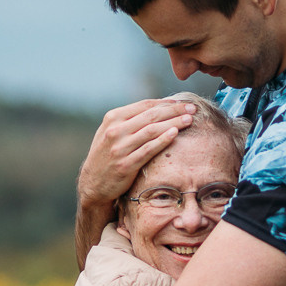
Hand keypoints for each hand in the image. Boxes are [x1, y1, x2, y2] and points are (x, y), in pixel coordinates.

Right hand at [78, 99, 196, 207]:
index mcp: (113, 118)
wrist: (93, 183)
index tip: (183, 103)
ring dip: (173, 123)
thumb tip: (158, 108)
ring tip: (189, 120)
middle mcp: (115, 130)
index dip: (166, 103)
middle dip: (174, 111)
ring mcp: (120, 148)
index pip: (145, 105)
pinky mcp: (126, 165)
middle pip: (151, 116)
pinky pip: (148, 150)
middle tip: (192, 108)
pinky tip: (175, 133)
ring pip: (151, 131)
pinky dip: (162, 140)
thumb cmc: (108, 155)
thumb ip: (130, 120)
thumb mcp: (112, 131)